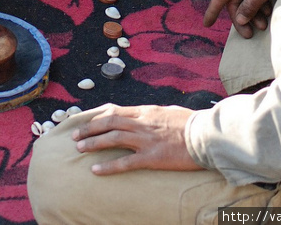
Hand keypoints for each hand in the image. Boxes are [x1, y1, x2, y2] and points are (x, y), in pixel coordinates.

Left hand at [71, 103, 202, 174]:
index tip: (85, 120)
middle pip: (110, 122)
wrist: (206, 134)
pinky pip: (126, 162)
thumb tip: (152, 114)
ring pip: (113, 138)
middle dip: (90, 128)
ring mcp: (146, 140)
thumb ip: (158, 113)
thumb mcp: (172, 111)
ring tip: (79, 148)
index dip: (98, 116)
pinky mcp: (152, 157)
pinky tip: (96, 169)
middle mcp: (143, 123)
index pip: (116, 111)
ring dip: (94, 142)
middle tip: (74, 136)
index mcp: (147, 111)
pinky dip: (109, 166)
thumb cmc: (193, 123)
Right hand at [204, 0, 280, 37]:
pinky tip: (268, 13)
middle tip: (249, 34)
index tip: (206, 24)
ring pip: (246, 0)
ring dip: (253, 14)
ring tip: (263, 25)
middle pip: (235, 2)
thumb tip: (239, 20)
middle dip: (241, 18)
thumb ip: (250, 5)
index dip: (213, 11)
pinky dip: (260, 6)